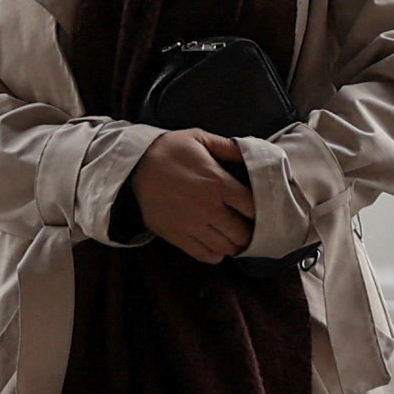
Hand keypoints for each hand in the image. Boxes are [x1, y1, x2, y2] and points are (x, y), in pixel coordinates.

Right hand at [130, 128, 255, 264]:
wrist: (134, 166)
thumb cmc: (169, 150)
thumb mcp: (200, 138)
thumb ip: (229, 147)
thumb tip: (253, 152)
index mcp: (218, 183)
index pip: (253, 208)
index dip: (260, 210)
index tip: (257, 208)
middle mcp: (208, 208)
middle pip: (242, 233)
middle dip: (249, 231)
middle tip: (247, 226)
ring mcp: (192, 225)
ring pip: (226, 248)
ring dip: (233, 244)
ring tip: (233, 236)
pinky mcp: (177, 236)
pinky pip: (204, 255)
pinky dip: (215, 254)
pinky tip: (216, 245)